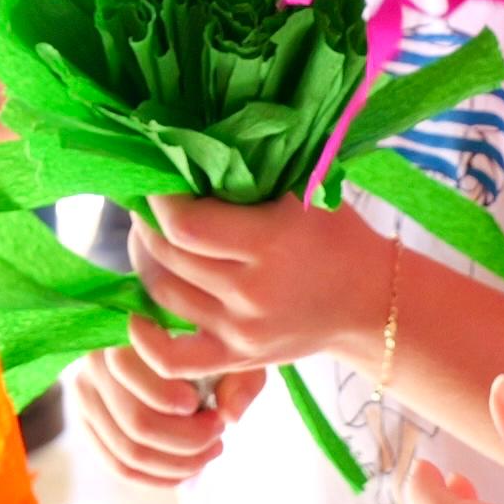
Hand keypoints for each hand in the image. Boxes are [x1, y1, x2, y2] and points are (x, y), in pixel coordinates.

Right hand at [66, 344, 261, 485]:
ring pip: (130, 452)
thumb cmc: (207, 339)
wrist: (173, 336)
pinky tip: (190, 467)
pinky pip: (120, 466)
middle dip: (188, 438)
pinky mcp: (88, 422)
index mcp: (121, 327)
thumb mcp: (230, 349)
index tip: (200, 401)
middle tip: (218, 430)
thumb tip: (230, 415)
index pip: (131, 370)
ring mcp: (84, 394)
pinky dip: (159, 476)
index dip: (169, 397)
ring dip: (179, 462)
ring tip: (211, 448)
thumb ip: (240, 378)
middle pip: (138, 423)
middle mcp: (93, 359)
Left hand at [126, 195, 393, 370]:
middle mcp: (251, 292)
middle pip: (169, 258)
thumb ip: (255, 169)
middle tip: (146, 202)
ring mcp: (241, 331)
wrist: (368, 302)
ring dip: (147, 263)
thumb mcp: (307, 189)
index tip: (157, 178)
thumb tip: (194, 144)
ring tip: (149, 237)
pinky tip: (135, 317)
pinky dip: (146, 341)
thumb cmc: (335, 234)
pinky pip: (174, 359)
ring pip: (165, 297)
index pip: (186, 226)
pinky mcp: (237, 358)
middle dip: (148, 225)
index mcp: (269, 243)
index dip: (159, 200)